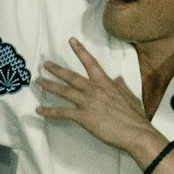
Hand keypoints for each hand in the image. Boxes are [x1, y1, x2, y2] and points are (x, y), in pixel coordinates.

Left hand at [36, 39, 161, 163]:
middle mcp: (94, 90)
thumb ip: (121, 86)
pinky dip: (50, 112)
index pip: (90, 62)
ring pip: (63, 91)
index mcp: (106, 83)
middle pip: (71, 77)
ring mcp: (87, 102)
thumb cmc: (135, 117)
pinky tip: (39, 110)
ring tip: (38, 81)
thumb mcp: (130, 97)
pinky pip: (62, 113)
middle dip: (56, 70)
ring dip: (49, 85)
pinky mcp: (83, 117)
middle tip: (45, 64)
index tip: (71, 41)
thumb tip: (118, 78)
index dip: (80, 51)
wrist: (135, 133)